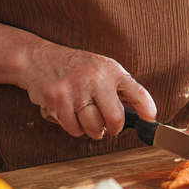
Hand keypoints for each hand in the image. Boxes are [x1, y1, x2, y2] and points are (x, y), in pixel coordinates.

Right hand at [19, 40, 155, 141]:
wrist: (38, 58)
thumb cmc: (74, 67)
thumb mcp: (101, 69)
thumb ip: (118, 88)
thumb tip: (139, 112)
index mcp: (111, 70)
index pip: (138, 92)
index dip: (147, 110)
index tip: (150, 120)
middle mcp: (95, 78)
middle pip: (114, 118)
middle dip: (113, 129)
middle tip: (109, 129)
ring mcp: (75, 89)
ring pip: (93, 128)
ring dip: (91, 130)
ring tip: (86, 119)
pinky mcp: (57, 99)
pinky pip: (73, 128)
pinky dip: (73, 127)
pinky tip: (68, 114)